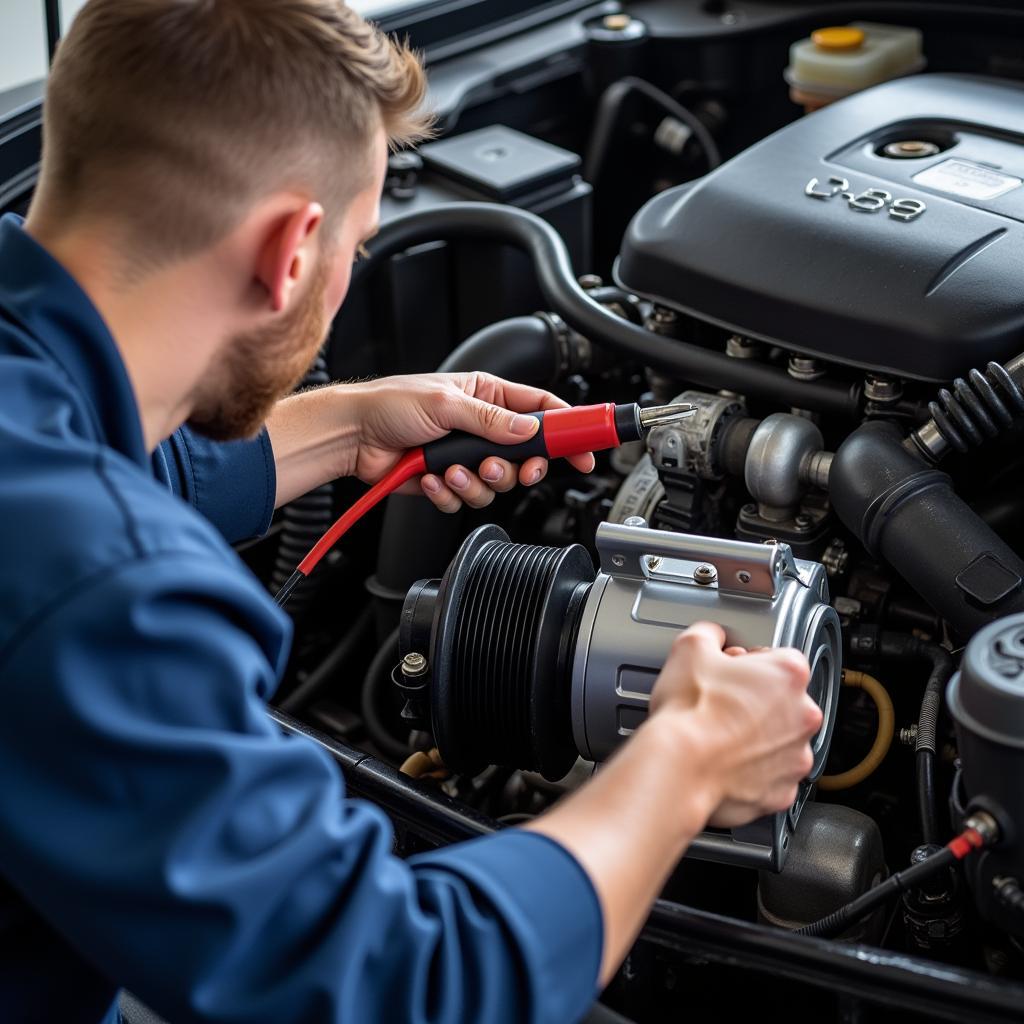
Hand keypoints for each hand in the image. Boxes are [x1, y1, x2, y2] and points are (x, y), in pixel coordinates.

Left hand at [349, 372, 595, 511]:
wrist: (351, 436)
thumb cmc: (388, 404)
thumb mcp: (445, 404)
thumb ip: (492, 421)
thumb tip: (529, 431)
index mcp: (487, 396)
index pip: (541, 411)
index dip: (568, 431)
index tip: (585, 451)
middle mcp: (481, 427)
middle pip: (526, 456)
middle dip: (519, 469)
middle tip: (512, 470)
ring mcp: (466, 456)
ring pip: (498, 484)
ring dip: (478, 482)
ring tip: (454, 471)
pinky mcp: (449, 481)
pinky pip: (466, 498)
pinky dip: (450, 493)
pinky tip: (433, 478)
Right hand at [648, 622, 822, 828]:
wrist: (679, 768)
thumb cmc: (688, 712)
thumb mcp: (690, 647)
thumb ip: (710, 633)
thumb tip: (712, 635)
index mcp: (788, 674)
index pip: (779, 657)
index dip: (749, 663)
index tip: (729, 672)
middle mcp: (803, 715)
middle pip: (784, 699)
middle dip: (756, 700)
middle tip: (720, 703)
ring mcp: (795, 756)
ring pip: (780, 739)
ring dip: (756, 736)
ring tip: (719, 735)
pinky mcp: (782, 791)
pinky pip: (771, 775)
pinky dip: (752, 770)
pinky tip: (725, 762)